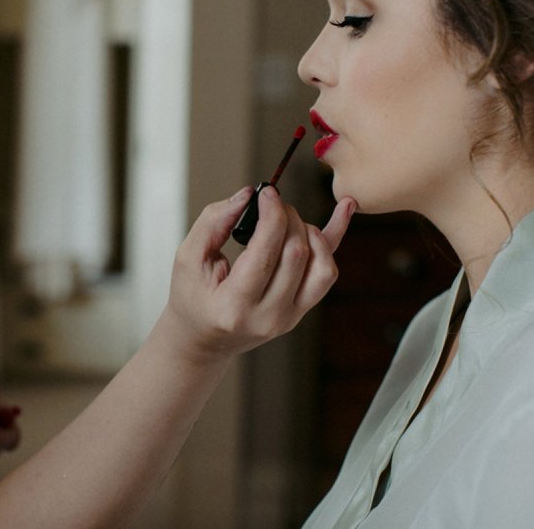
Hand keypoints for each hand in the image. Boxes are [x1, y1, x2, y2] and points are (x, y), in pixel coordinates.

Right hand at [162, 185, 354, 363]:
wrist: (203, 339)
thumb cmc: (192, 297)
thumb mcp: (188, 258)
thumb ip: (213, 222)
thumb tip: (247, 195)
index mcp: (234, 306)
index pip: (265, 253)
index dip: (272, 215)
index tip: (267, 193)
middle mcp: (267, 316)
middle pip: (297, 254)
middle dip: (288, 217)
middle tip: (272, 203)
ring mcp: (289, 317)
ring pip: (322, 265)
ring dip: (309, 230)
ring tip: (288, 220)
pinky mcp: (301, 311)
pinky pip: (327, 273)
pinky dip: (334, 239)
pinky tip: (345, 210)